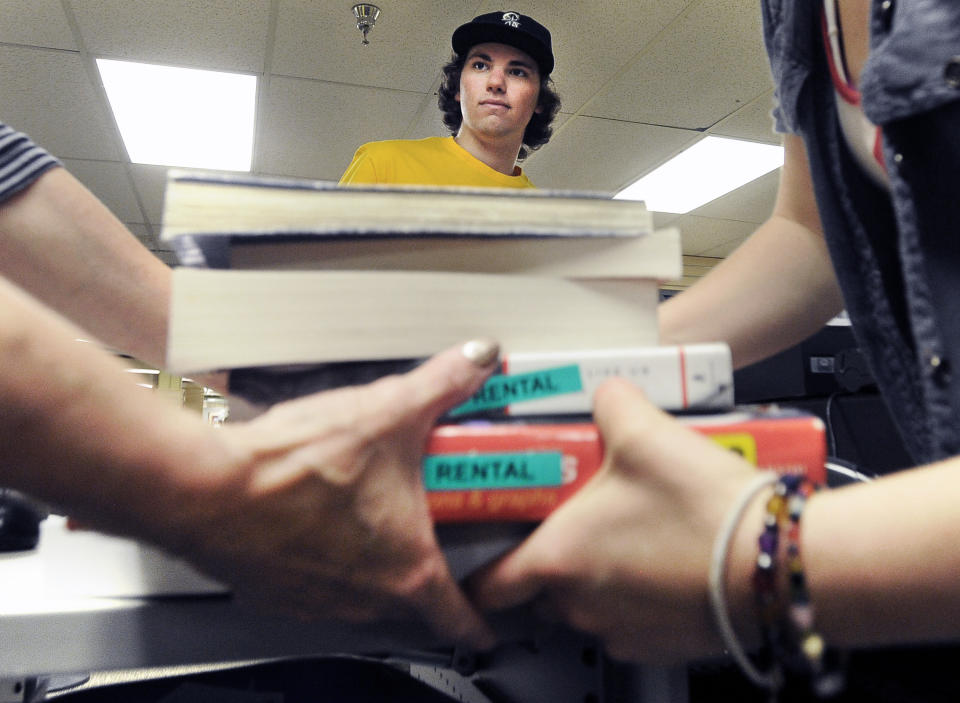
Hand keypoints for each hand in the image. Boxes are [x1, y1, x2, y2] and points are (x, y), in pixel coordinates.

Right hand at [173, 340, 498, 647]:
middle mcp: (363, 598)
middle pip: (411, 600)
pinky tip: (317, 516)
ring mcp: (316, 601)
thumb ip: (442, 384)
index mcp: (406, 569)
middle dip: (425, 572)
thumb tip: (480, 360)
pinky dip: (324, 557)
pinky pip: (315, 582)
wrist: (203, 489)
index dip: (480, 621)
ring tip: (370, 515)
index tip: (488, 622)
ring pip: (362, 592)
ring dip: (371, 562)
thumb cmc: (292, 469)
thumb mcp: (387, 411)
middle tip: (432, 534)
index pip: (459, 619)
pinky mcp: (274, 591)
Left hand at [469, 378, 759, 661]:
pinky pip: (628, 618)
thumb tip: (605, 392)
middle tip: (572, 515)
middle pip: (540, 589)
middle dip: (550, 555)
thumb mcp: (646, 432)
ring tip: (626, 528)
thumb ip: (610, 402)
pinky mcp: (662, 643)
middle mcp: (582, 605)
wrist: (782, 563)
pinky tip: (661, 555)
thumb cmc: (709, 513)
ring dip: (595, 573)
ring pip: (585, 604)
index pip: (488, 586)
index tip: (483, 550)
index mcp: (560, 559)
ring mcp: (622, 629)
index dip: (479, 568)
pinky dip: (635, 593)